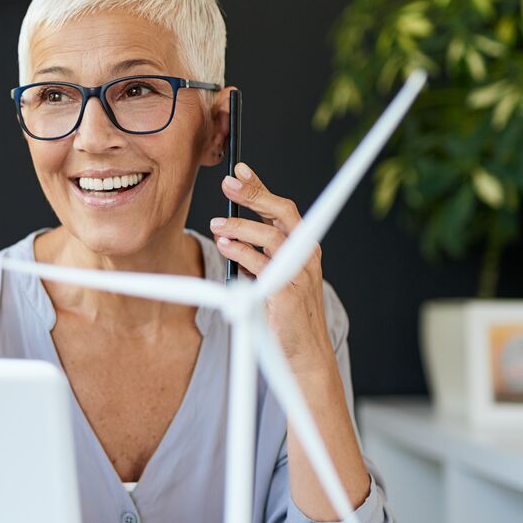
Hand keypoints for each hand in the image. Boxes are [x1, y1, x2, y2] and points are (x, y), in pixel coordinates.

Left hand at [209, 163, 335, 367]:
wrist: (304, 351)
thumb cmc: (285, 312)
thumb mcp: (272, 275)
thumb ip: (256, 254)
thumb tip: (228, 233)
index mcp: (302, 247)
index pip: (283, 208)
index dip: (262, 187)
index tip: (240, 170)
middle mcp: (305, 256)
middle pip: (282, 214)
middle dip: (254, 195)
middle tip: (227, 184)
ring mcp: (299, 274)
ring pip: (271, 238)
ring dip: (240, 227)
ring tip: (217, 225)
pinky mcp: (287, 294)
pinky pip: (261, 267)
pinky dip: (241, 253)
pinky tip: (225, 246)